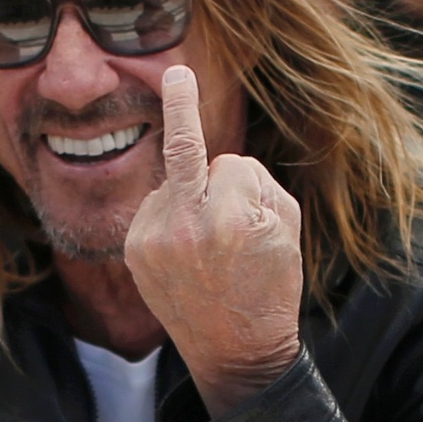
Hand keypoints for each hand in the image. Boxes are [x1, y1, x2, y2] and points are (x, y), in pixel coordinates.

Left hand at [124, 67, 302, 415]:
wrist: (234, 350)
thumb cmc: (271, 285)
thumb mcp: (287, 228)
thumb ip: (256, 183)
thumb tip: (216, 159)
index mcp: (234, 219)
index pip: (233, 163)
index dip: (247, 183)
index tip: (194, 100)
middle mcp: (188, 225)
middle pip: (193, 154)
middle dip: (186, 113)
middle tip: (178, 71)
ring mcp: (155, 239)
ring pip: (175, 182)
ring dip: (191, 197)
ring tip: (207, 249)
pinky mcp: (135, 250)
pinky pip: (156, 206)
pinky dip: (171, 214)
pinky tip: (185, 251)